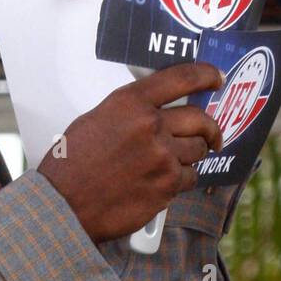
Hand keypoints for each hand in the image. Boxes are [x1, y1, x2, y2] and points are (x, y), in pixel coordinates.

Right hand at [37, 63, 224, 242]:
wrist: (64, 205)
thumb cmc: (71, 165)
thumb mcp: (95, 121)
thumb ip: (130, 112)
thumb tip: (156, 112)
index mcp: (130, 103)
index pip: (182, 78)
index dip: (206, 75)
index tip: (216, 79)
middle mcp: (151, 126)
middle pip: (200, 120)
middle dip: (210, 129)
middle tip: (211, 135)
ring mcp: (163, 157)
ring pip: (197, 152)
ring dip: (190, 157)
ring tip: (170, 164)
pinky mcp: (167, 186)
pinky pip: (188, 179)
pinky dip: (179, 182)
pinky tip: (159, 184)